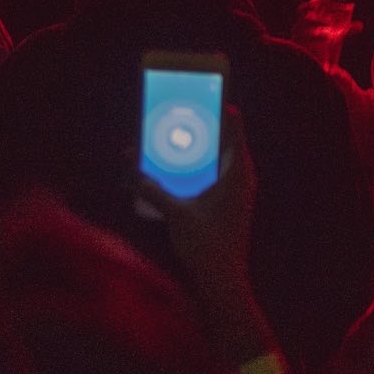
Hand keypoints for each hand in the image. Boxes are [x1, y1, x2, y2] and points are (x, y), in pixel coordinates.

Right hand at [132, 105, 256, 296]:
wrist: (222, 282)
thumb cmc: (206, 247)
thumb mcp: (176, 213)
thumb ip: (153, 188)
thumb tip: (131, 166)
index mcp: (238, 173)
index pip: (234, 128)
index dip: (219, 107)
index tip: (202, 91)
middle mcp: (241, 177)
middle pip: (225, 139)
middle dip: (202, 124)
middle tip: (178, 108)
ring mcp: (237, 190)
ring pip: (219, 156)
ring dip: (198, 145)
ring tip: (174, 132)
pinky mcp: (228, 202)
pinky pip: (215, 172)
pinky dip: (198, 164)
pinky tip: (176, 164)